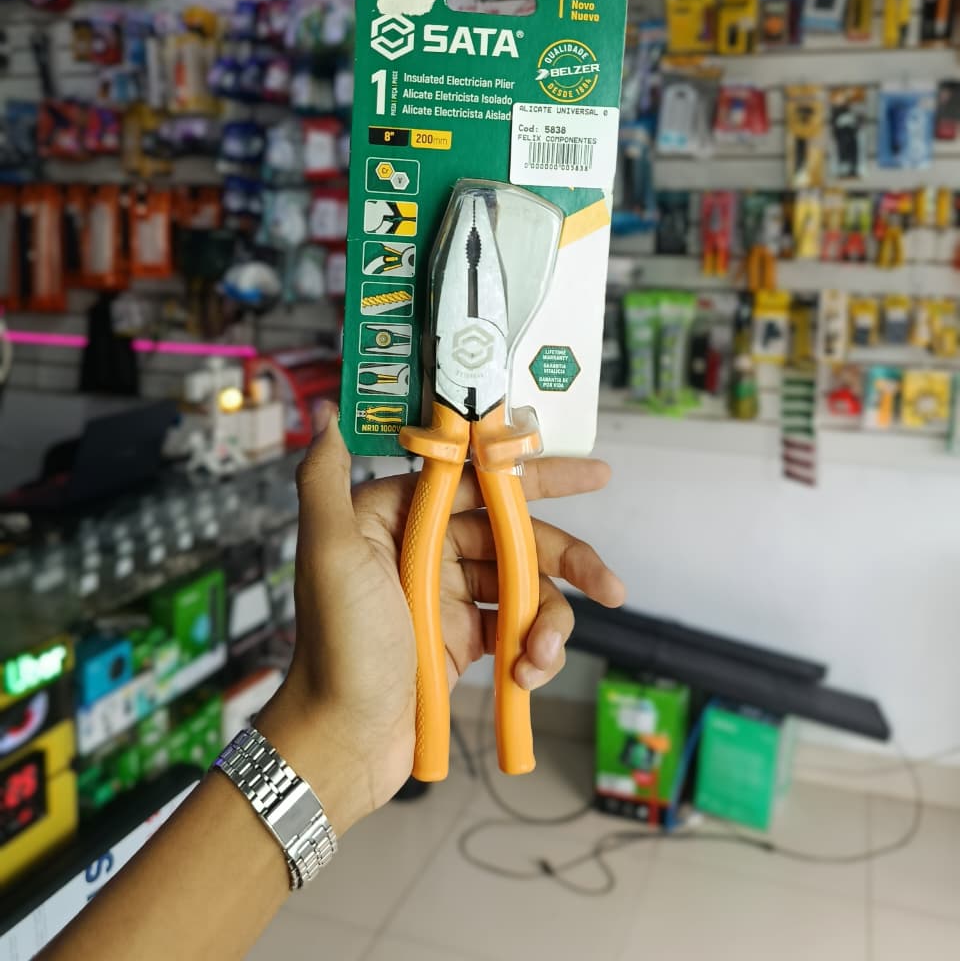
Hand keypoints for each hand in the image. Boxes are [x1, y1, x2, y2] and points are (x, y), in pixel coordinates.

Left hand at [258, 402, 623, 835]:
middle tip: (609, 585)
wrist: (341, 741)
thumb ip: (324, 479)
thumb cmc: (335, 645)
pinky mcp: (462, 641)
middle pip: (513, 535)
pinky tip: (528, 675)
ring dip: (547, 619)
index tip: (592, 475)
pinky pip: (516, 628)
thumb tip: (330, 416)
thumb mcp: (328, 552)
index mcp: (396, 517)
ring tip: (541, 657)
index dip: (536, 476)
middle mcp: (424, 549)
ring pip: (523, 585)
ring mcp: (446, 596)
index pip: (478, 480)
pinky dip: (533, 649)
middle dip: (566, 558)